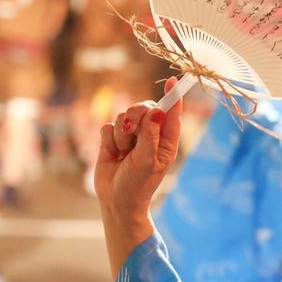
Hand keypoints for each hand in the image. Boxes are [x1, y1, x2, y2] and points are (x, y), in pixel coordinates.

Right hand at [95, 76, 181, 223]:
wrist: (116, 200)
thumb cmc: (138, 184)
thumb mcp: (147, 160)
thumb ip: (151, 135)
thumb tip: (158, 111)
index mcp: (167, 141)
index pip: (171, 113)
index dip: (173, 96)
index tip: (173, 81)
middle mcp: (150, 135)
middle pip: (144, 108)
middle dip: (136, 116)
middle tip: (131, 130)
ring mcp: (131, 136)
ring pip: (124, 115)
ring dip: (121, 134)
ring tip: (123, 153)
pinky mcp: (113, 139)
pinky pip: (107, 126)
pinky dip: (108, 140)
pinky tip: (113, 155)